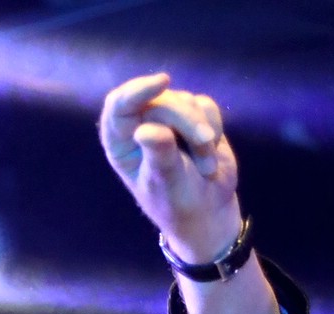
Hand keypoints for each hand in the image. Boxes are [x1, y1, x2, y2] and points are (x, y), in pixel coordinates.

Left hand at [99, 73, 241, 263]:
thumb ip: (159, 155)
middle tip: (204, 142)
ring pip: (187, 102)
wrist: (207, 211)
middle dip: (186, 120)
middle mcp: (139, 125)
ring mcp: (167, 119)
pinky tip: (210, 154)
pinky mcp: (193, 116)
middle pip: (162, 101)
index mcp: (120, 143)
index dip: (137, 90)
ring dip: (202, 132)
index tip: (162, 83)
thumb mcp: (166, 183)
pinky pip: (206, 105)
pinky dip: (215, 127)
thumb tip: (146, 130)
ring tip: (204, 166)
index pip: (119, 106)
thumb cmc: (177, 202)